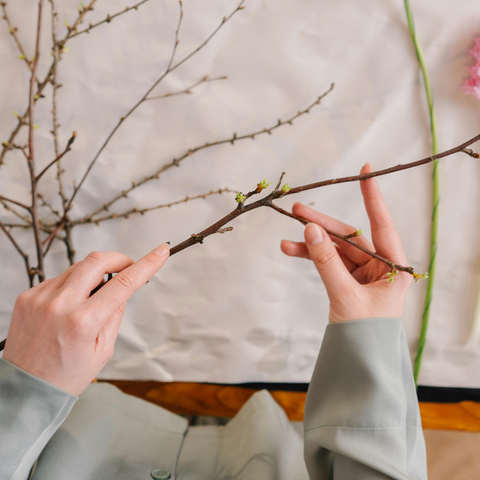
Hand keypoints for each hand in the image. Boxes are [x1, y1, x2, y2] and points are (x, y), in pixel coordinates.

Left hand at [3, 243, 169, 395]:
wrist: (25, 388)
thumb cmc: (66, 375)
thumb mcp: (102, 350)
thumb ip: (114, 315)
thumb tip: (121, 289)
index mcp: (83, 322)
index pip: (123, 283)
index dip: (146, 264)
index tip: (160, 251)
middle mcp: (60, 305)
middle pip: (96, 260)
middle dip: (118, 258)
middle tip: (126, 267)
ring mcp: (40, 298)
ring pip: (76, 267)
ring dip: (93, 274)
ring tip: (93, 298)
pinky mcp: (27, 297)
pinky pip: (58, 279)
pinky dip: (71, 285)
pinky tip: (70, 306)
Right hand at [281, 163, 411, 322]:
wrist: (360, 363)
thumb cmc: (365, 334)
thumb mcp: (345, 295)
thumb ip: (326, 262)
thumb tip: (311, 230)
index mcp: (394, 268)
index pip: (383, 225)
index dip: (373, 197)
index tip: (367, 171)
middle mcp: (381, 267)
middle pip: (350, 237)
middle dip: (323, 225)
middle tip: (299, 210)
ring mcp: (364, 274)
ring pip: (335, 249)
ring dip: (312, 243)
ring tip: (287, 239)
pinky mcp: (349, 281)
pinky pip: (329, 262)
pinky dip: (312, 257)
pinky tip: (292, 251)